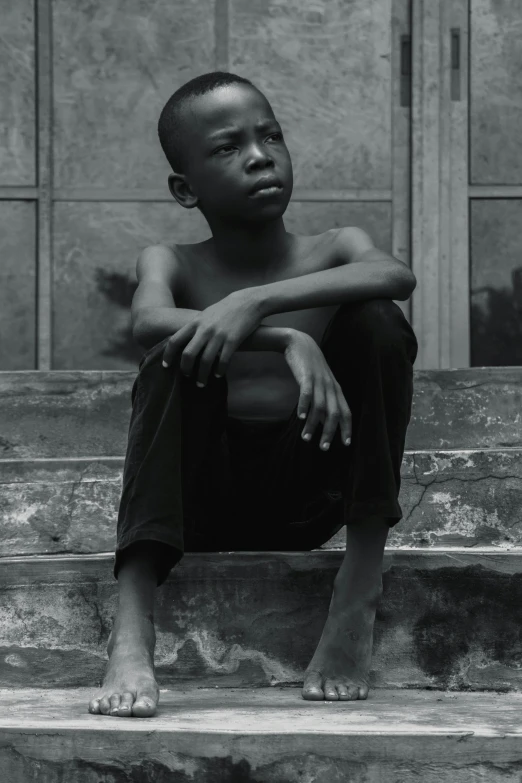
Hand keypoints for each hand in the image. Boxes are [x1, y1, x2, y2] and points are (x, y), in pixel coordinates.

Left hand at [161, 290, 263, 384]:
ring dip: (202, 376)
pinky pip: (223, 360)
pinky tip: (218, 375)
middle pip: (188, 354)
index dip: (168, 355)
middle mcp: (205, 330)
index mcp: (195, 323)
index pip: (175, 340)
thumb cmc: (225, 309)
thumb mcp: (205, 315)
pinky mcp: (233, 341)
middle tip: (187, 376)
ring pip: (205, 361)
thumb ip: (195, 328)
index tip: (166, 366)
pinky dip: (219, 371)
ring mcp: (219, 335)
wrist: (247, 302)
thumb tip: (184, 342)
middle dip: (185, 369)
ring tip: (201, 383)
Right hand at [283, 330, 351, 449]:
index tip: (345, 444)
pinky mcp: (306, 375)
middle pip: (334, 413)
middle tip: (324, 447)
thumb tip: (321, 423)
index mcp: (336, 390)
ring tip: (306, 438)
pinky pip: (306, 393)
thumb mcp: (320, 385)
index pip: (346, 412)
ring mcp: (319, 381)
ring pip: (319, 407)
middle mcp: (330, 387)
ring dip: (312, 424)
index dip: (347, 428)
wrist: (299, 343)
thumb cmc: (310, 367)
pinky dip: (304, 406)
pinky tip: (299, 418)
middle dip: (330, 432)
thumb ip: (322, 402)